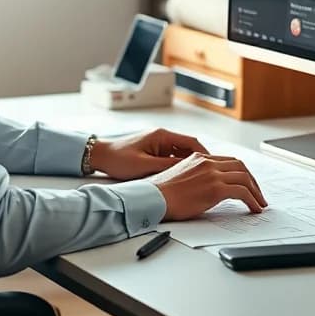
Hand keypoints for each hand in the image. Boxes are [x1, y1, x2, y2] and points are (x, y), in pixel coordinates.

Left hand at [88, 128, 206, 180]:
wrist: (100, 156)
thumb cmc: (118, 159)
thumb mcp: (145, 166)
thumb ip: (167, 167)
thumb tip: (189, 171)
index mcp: (162, 136)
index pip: (192, 142)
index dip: (205, 154)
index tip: (214, 166)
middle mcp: (162, 137)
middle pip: (189, 148)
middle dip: (200, 161)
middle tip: (210, 175)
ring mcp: (158, 144)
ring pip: (181, 154)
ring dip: (189, 165)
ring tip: (199, 179)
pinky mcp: (153, 151)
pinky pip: (172, 158)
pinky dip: (178, 167)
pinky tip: (182, 179)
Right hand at [147, 153, 268, 219]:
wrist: (152, 198)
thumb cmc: (161, 194)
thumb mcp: (180, 177)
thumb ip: (196, 177)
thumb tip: (207, 189)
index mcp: (199, 158)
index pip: (228, 161)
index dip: (242, 172)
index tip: (247, 183)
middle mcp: (207, 162)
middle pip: (240, 166)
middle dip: (252, 181)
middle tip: (257, 194)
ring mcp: (212, 174)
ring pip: (244, 178)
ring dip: (255, 191)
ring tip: (259, 203)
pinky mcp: (215, 188)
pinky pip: (242, 192)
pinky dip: (252, 200)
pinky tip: (254, 208)